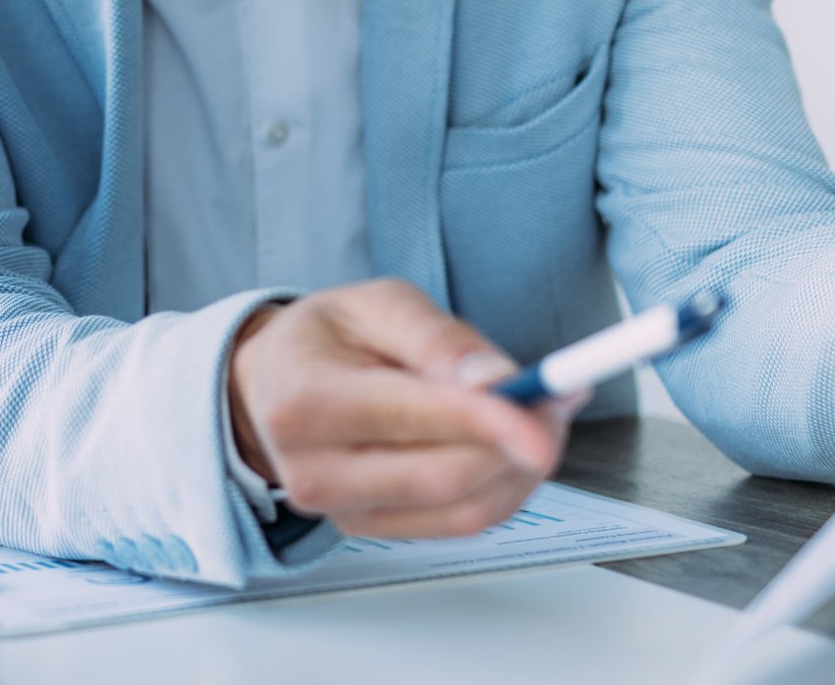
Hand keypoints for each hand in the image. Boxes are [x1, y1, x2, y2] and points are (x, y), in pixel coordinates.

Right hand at [226, 279, 579, 538]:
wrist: (276, 385)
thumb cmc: (327, 337)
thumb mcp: (376, 303)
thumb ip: (436, 338)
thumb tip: (496, 379)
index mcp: (302, 400)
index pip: (405, 417)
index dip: (483, 418)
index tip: (542, 410)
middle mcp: (314, 471)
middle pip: (440, 478)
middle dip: (516, 440)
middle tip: (558, 394)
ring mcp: (343, 511)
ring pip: (461, 511)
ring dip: (520, 468)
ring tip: (539, 413)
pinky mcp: (376, 531)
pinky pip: (460, 523)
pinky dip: (503, 485)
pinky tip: (510, 443)